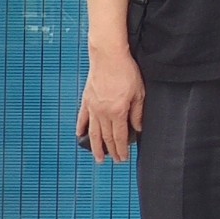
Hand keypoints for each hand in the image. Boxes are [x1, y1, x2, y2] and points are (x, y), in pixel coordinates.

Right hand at [76, 46, 145, 164]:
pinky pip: (82, 118)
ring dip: (95, 146)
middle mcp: (103, 113)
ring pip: (93, 132)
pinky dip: (81, 128)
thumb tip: (138, 128)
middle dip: (111, 151)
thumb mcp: (139, 93)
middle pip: (106, 137)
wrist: (108, 56)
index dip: (122, 149)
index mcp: (117, 112)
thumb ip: (137, 113)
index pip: (119, 136)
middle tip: (114, 161)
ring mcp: (92, 107)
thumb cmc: (126, 72)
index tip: (123, 158)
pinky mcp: (86, 100)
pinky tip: (80, 135)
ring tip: (98, 157)